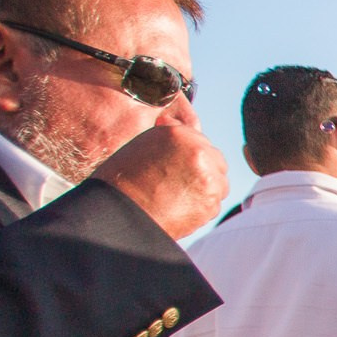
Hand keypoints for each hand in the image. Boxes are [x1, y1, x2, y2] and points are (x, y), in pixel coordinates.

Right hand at [89, 96, 227, 240]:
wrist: (117, 214)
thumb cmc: (120, 183)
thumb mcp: (140, 147)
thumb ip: (166, 137)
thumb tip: (178, 122)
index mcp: (178, 133)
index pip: (200, 141)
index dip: (191, 156)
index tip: (181, 168)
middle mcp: (197, 151)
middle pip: (216, 160)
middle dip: (204, 172)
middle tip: (181, 186)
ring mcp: (208, 177)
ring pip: (219, 183)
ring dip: (205, 190)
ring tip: (178, 198)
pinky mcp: (211, 202)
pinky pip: (215, 204)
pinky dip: (202, 209)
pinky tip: (180, 210)